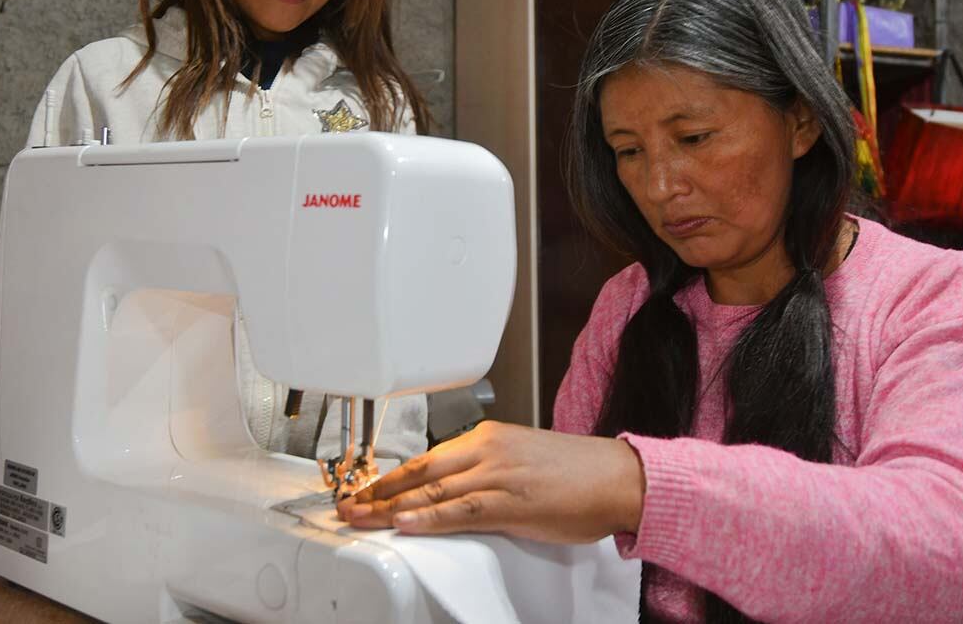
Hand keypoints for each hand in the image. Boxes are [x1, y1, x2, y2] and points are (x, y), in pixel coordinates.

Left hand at [336, 420, 644, 543]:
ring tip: (361, 519)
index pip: (425, 457)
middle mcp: (487, 450)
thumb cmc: (576, 472)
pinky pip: (461, 511)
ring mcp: (497, 475)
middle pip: (418, 472)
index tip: (363, 490)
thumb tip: (450, 491)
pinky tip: (406, 525)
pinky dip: (430, 518)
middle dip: (377, 491)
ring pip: (432, 492)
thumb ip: (484, 471)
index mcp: (487, 437)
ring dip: (391, 508)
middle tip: (346, 506)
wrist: (616, 476)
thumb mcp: (520, 460)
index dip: (389, 476)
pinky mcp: (511, 502)